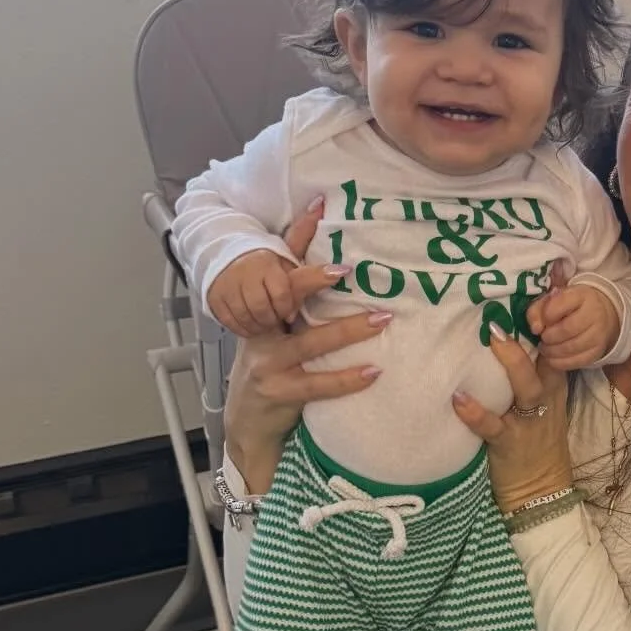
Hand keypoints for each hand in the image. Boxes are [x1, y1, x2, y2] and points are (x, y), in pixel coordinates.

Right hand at [210, 247, 316, 336]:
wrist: (228, 259)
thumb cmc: (267, 267)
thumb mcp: (289, 265)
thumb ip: (313, 273)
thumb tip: (343, 270)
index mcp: (266, 263)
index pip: (282, 293)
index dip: (288, 306)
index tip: (290, 312)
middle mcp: (244, 273)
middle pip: (264, 310)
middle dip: (274, 318)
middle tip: (279, 319)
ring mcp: (227, 288)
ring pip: (248, 319)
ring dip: (261, 326)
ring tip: (267, 323)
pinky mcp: (215, 301)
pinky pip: (233, 324)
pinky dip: (246, 329)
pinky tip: (253, 325)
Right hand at [223, 207, 383, 492]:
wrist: (248, 425)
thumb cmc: (274, 374)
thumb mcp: (282, 336)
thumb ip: (304, 310)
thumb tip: (348, 276)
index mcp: (266, 310)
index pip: (281, 264)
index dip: (299, 235)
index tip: (320, 206)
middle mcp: (263, 331)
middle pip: (287, 297)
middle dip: (315, 279)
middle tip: (348, 268)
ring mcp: (268, 363)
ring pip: (310, 341)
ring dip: (348, 330)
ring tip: (382, 320)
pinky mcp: (279, 392)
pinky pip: (318, 384)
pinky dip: (347, 378)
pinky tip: (373, 371)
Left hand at [453, 331, 572, 514]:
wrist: (543, 491)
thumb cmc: (535, 443)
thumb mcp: (541, 406)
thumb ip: (526, 375)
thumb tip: (497, 337)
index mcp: (552, 387)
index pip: (551, 349)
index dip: (540, 325)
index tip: (522, 298)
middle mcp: (544, 399)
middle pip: (541, 362)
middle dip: (523, 339)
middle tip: (499, 314)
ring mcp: (529, 421)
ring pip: (525, 387)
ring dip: (509, 363)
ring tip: (489, 339)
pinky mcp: (510, 444)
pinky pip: (493, 425)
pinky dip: (475, 412)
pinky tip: (458, 398)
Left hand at [529, 282, 620, 371]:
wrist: (598, 315)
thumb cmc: (568, 307)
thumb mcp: (552, 301)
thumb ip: (537, 310)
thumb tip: (535, 328)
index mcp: (581, 295)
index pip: (560, 304)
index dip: (546, 316)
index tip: (540, 322)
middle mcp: (594, 312)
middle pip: (567, 329)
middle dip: (548, 336)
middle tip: (542, 338)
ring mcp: (599, 333)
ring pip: (571, 347)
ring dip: (552, 351)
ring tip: (545, 348)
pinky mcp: (598, 351)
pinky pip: (576, 361)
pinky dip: (559, 362)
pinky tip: (552, 357)